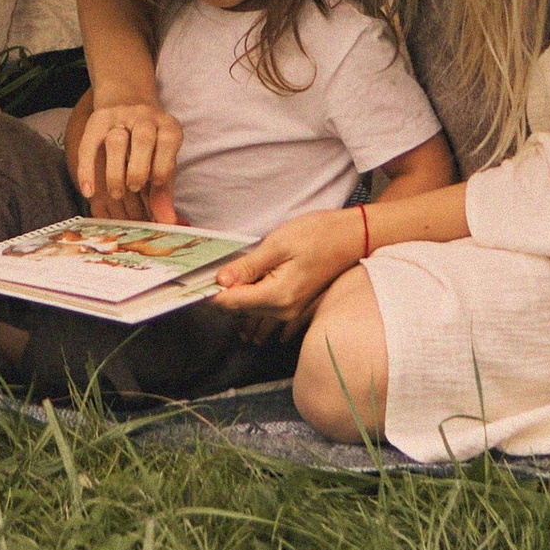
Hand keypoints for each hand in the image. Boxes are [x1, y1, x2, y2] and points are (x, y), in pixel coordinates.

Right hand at [76, 97, 180, 219]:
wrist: (127, 97)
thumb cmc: (150, 142)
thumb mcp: (162, 159)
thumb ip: (164, 191)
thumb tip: (168, 221)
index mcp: (167, 126)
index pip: (169, 142)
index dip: (163, 167)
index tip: (155, 184)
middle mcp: (145, 117)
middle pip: (143, 140)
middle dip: (139, 169)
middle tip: (134, 188)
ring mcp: (120, 116)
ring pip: (116, 141)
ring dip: (116, 171)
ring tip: (117, 193)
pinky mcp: (97, 120)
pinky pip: (89, 145)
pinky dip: (87, 169)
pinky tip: (88, 191)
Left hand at [213, 210, 364, 318]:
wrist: (352, 237)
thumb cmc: (318, 235)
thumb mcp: (278, 244)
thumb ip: (248, 266)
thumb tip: (220, 281)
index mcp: (277, 296)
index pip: (231, 302)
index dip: (211, 291)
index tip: (197, 279)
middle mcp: (283, 311)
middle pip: (239, 310)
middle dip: (223, 293)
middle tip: (211, 273)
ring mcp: (291, 312)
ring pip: (251, 313)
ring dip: (236, 300)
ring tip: (226, 281)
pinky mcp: (295, 307)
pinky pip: (266, 315)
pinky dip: (252, 306)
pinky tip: (246, 296)